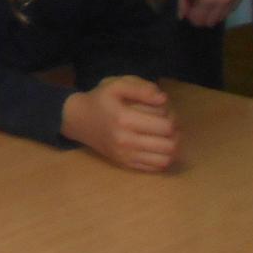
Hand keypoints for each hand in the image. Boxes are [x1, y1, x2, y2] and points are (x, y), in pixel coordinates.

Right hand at [62, 76, 179, 172]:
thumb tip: (164, 99)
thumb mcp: (115, 85)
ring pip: (165, 159)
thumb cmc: (100, 100)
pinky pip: (155, 168)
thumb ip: (140, 88)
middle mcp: (126, 141)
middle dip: (175, 133)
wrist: (77, 120)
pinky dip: (162, 157)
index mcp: (124, 119)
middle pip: (170, 145)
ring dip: (171, 147)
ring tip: (164, 136)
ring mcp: (126, 156)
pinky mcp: (125, 164)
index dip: (173, 118)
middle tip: (167, 124)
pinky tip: (155, 145)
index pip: (166, 126)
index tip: (165, 112)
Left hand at [178, 0, 246, 26]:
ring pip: (224, 15)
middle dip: (203, 16)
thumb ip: (183, 1)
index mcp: (207, 0)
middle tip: (197, 5)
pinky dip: (225, 5)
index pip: (199, 20)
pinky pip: (233, 6)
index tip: (188, 10)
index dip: (192, 17)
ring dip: (215, 12)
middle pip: (213, 20)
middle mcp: (224, 2)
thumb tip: (181, 16)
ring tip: (207, 0)